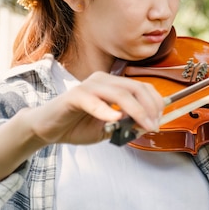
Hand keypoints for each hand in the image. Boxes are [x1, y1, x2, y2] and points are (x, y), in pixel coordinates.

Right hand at [26, 71, 163, 145]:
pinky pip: (93, 101)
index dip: (155, 102)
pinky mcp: (74, 96)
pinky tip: (114, 119)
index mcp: (112, 84)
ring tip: (143, 125)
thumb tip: (146, 125)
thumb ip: (126, 125)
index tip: (160, 119)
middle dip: (149, 108)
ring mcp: (88, 86)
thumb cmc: (77, 125)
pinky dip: (106, 110)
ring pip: (119, 93)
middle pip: (135, 88)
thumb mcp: (109, 128)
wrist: (48, 129)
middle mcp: (102, 80)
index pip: (142, 87)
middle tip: (154, 125)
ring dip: (136, 111)